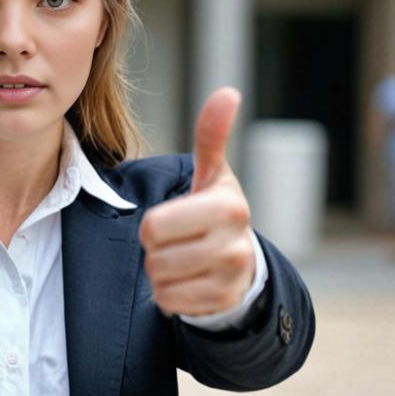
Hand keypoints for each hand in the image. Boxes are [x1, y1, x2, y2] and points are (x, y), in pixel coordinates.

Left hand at [138, 87, 255, 316]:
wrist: (242, 262)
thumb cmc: (215, 211)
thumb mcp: (212, 174)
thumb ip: (212, 135)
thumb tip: (228, 92)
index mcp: (229, 205)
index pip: (154, 225)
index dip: (153, 225)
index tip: (175, 219)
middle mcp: (236, 242)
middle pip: (155, 256)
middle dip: (155, 250)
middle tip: (177, 243)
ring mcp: (233, 277)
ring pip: (160, 281)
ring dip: (161, 273)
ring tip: (184, 261)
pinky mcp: (223, 303)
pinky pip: (169, 303)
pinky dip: (169, 296)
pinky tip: (189, 282)